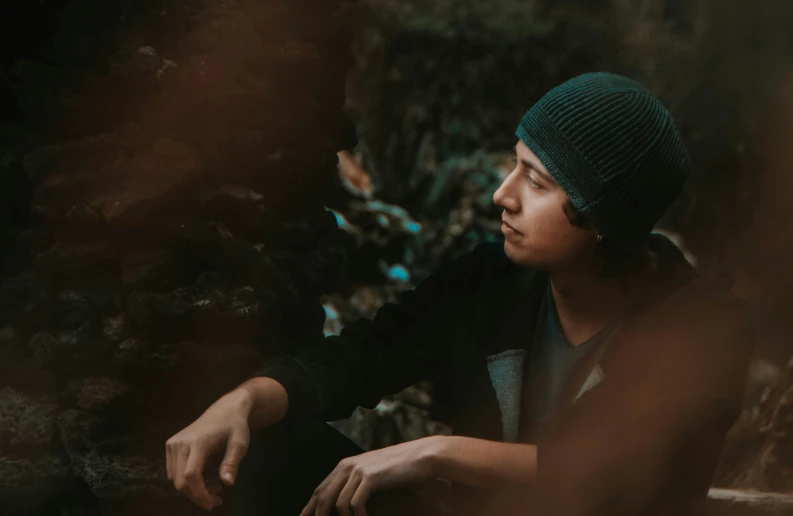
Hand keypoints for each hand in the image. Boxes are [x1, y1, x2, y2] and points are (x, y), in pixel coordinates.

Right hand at [165, 388, 252, 510]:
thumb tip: (227, 483)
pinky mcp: (171, 445)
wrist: (225, 409)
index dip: (199, 494)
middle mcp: (180, 442)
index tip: (213, 504)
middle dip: (197, 495)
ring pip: (176, 479)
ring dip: (192, 489)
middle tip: (217, 500)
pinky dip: (186, 480)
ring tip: (214, 487)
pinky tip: (203, 479)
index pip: (191, 475)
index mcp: (197, 442)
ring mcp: (173, 443)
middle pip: (181, 481)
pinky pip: (174, 471)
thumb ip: (232, 462)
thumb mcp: (239, 443)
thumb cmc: (235, 426)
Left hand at [300, 436, 441, 515]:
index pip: (321, 489)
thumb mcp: (372, 474)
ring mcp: (358, 471)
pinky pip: (354, 505)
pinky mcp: (369, 477)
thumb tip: (343, 504)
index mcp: (346, 465)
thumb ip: (356, 485)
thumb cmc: (400, 468)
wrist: (421, 457)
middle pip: (323, 496)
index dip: (310, 506)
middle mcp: (347, 466)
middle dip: (318, 515)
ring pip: (337, 503)